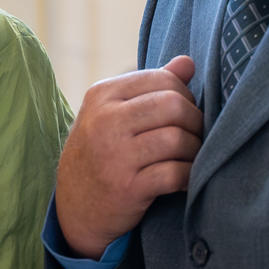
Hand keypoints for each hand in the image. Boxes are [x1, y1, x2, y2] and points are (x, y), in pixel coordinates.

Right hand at [54, 56, 202, 257]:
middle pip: (173, 106)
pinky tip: (185, 179)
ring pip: (178, 139)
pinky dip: (189, 176)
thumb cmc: (102, 152)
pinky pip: (175, 174)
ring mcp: (115, 155)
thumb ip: (151, 86)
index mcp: (102, 95)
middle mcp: (105, 121)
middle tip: (194, 136)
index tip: (183, 115)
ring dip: (194, 150)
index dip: (184, 96)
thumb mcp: (114, 113)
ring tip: (191, 157)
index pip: (163, 80)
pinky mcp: (127, 188)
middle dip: (194, 121)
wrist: (74, 206)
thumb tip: (188, 62)